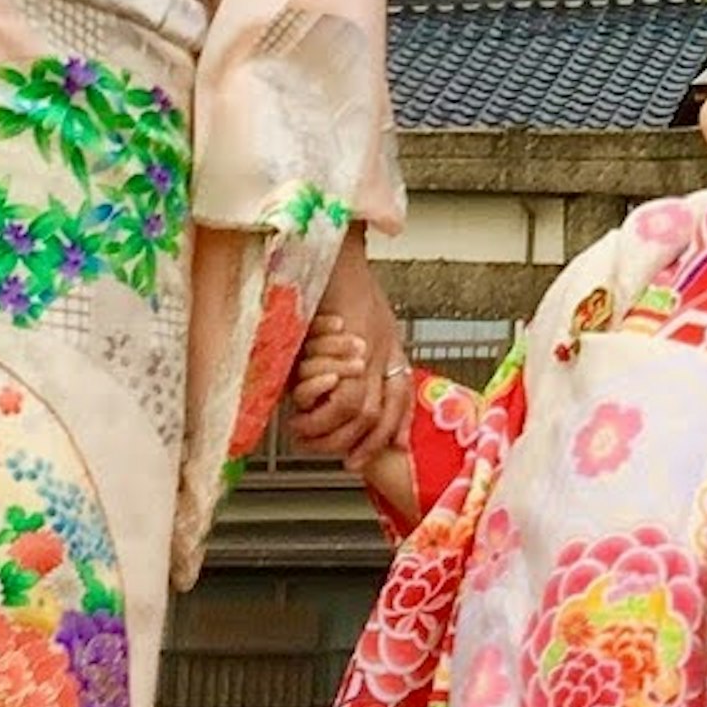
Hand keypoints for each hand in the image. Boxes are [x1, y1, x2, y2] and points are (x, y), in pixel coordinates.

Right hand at [286, 239, 414, 465]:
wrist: (332, 245)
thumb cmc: (336, 273)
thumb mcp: (359, 311)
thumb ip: (357, 339)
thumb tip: (347, 364)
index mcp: (390, 340)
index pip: (404, 394)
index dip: (399, 424)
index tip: (392, 447)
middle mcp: (387, 348)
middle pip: (388, 409)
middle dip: (370, 442)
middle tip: (350, 461)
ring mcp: (372, 348)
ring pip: (365, 410)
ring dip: (339, 434)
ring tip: (314, 441)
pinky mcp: (351, 346)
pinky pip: (345, 394)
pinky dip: (324, 414)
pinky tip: (302, 420)